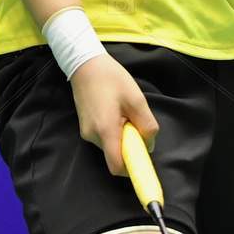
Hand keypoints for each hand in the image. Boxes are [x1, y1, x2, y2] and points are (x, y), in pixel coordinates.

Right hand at [70, 54, 157, 175]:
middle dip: (130, 146)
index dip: (132, 168)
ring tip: (124, 112)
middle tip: (135, 121)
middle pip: (116, 156)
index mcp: (106, 131)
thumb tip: (149, 145)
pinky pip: (104, 138)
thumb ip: (147, 125)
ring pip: (111, 146)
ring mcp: (86, 132)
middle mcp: (93, 136)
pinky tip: (115, 111)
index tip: (143, 159)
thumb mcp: (137, 99)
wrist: (85, 64)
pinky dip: (114, 131)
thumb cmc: (111, 79)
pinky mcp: (85, 127)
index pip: (117, 167)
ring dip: (122, 137)